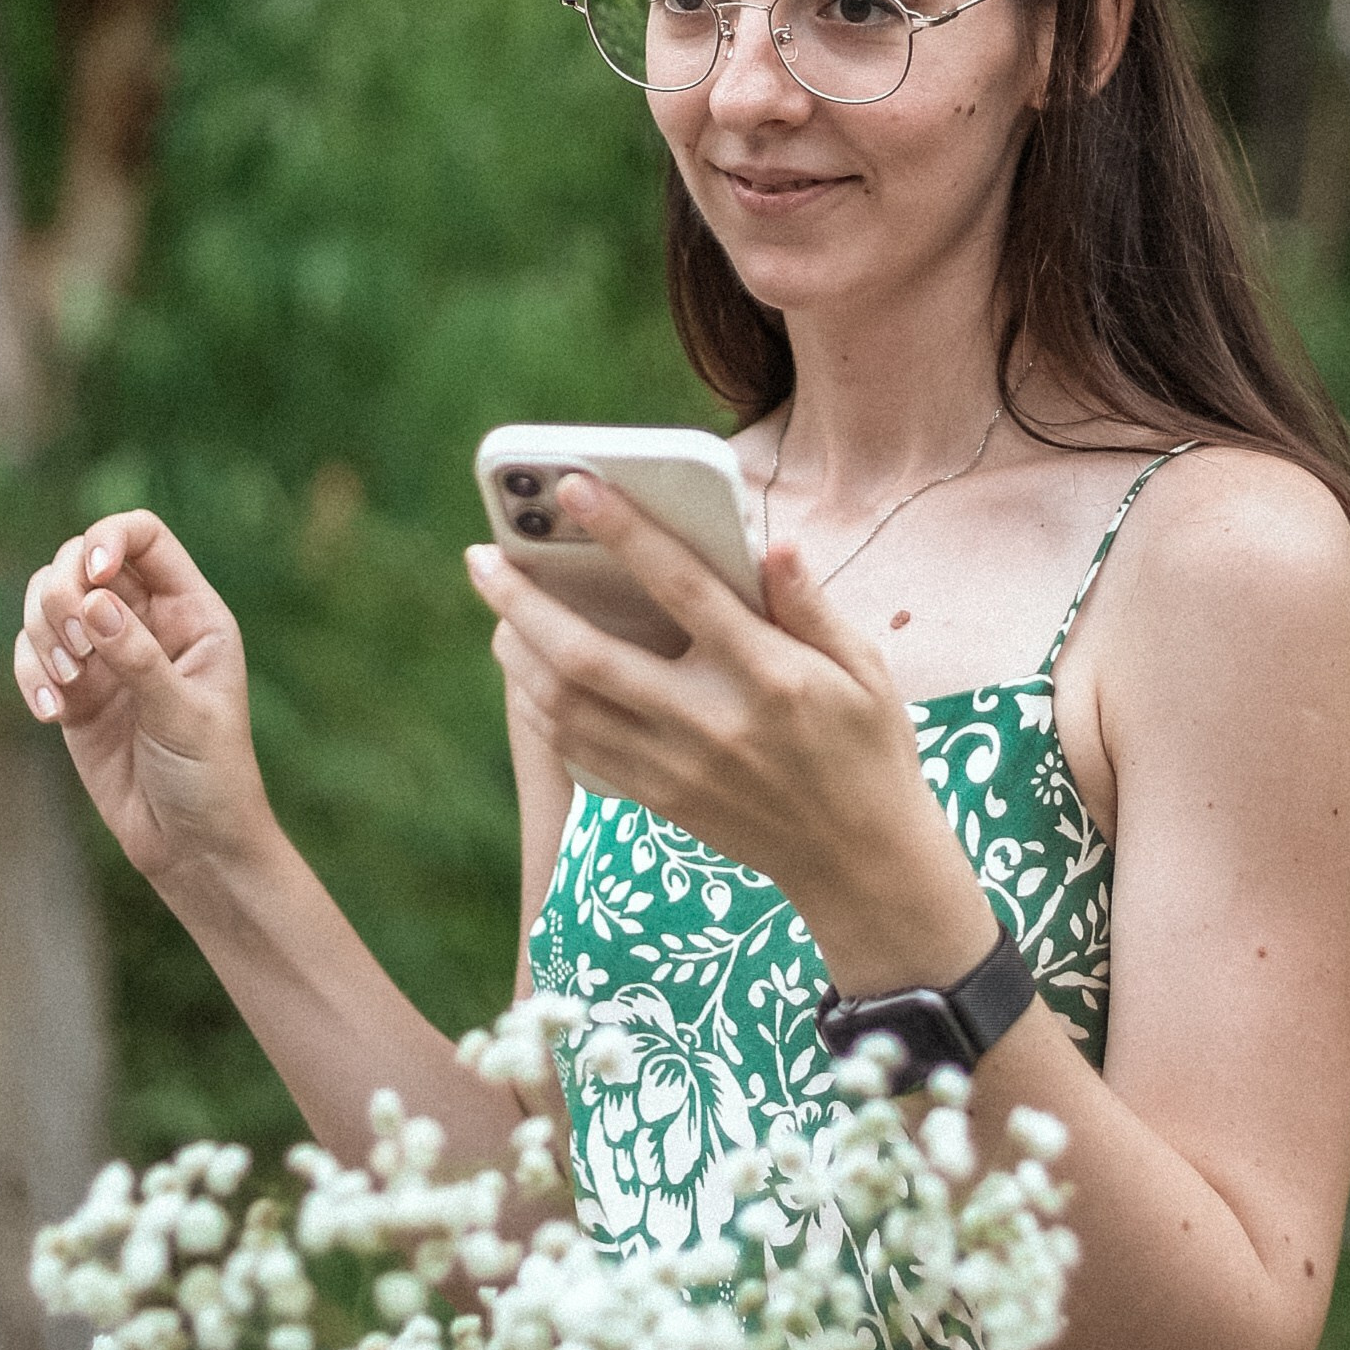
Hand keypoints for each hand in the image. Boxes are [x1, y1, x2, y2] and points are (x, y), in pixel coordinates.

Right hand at [14, 511, 274, 894]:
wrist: (191, 847)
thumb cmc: (210, 778)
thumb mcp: (182, 715)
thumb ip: (137, 656)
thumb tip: (92, 602)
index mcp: (191, 611)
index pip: (143, 536)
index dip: (108, 538)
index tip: (93, 575)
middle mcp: (146, 621)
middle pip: (80, 560)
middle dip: (63, 593)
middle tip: (77, 651)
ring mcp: (105, 654)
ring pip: (47, 603)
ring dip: (42, 635)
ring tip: (68, 686)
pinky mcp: (74, 691)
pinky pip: (32, 656)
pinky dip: (30, 676)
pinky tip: (50, 718)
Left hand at [464, 476, 996, 994]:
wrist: (859, 862)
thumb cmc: (868, 748)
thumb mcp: (865, 669)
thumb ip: (811, 604)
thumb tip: (773, 543)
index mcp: (767, 675)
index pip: (683, 588)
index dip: (626, 532)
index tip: (577, 487)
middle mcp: (709, 722)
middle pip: (588, 655)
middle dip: (523, 600)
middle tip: (482, 554)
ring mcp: (675, 766)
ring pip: (564, 706)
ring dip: (516, 651)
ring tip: (496, 606)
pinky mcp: (658, 797)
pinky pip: (575, 748)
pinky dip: (537, 705)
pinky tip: (525, 669)